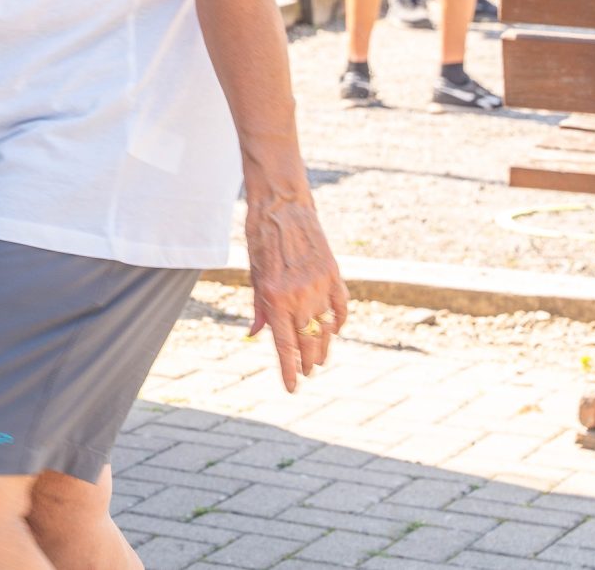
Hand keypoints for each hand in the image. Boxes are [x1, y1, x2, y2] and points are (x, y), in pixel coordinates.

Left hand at [245, 181, 348, 391]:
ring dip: (323, 347)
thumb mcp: (253, 274)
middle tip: (306, 374)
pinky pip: (341, 309)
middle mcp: (300, 296)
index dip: (288, 371)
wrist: (282, 207)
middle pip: (308, 343)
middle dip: (307, 363)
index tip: (292, 389)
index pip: (285, 346)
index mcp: (275, 298)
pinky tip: (334, 331)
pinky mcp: (335, 276)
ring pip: (326, 330)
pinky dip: (338, 322)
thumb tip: (257, 335)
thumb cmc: (261, 239)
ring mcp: (320, 286)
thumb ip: (259, 307)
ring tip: (319, 360)